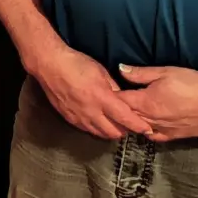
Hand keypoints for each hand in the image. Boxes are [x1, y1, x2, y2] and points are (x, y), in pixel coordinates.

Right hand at [33, 47, 153, 140]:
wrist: (50, 65)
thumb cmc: (77, 64)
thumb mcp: (101, 71)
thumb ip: (114, 88)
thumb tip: (122, 98)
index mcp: (102, 98)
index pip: (125, 118)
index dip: (138, 126)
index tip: (147, 130)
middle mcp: (91, 112)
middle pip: (114, 132)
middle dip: (125, 131)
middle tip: (129, 125)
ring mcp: (79, 117)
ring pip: (100, 134)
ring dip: (110, 131)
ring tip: (115, 125)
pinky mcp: (70, 119)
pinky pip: (87, 129)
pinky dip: (96, 128)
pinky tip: (98, 121)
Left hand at [116, 65, 197, 141]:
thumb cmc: (192, 84)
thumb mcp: (165, 72)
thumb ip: (140, 73)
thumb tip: (120, 69)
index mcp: (145, 102)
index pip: (120, 100)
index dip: (111, 95)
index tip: (104, 91)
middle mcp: (150, 119)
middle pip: (127, 116)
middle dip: (118, 110)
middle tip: (112, 103)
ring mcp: (162, 130)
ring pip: (139, 127)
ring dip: (131, 121)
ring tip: (127, 114)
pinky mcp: (173, 136)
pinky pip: (154, 136)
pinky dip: (147, 131)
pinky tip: (146, 126)